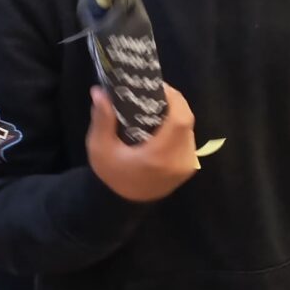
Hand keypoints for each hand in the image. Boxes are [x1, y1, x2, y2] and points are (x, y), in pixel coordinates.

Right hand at [87, 85, 199, 203]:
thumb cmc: (111, 174)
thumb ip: (102, 120)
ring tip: (158, 105)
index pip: (180, 119)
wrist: (122, 202)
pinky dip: (179, 127)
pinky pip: (188, 139)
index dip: (173, 98)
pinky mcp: (189, 167)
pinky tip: (163, 123)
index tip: (157, 87)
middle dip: (174, 103)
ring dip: (177, 114)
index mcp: (160, 155)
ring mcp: (187, 165)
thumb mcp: (100, 148)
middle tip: (155, 93)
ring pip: (189, 129)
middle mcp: (179, 160)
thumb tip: (99, 92)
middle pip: (186, 121)